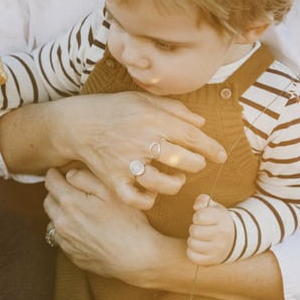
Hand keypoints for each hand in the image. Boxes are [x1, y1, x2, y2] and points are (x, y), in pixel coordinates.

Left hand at [43, 168, 165, 280]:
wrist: (136, 257)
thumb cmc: (127, 221)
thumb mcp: (110, 191)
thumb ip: (84, 178)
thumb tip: (68, 174)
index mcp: (70, 202)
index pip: (50, 181)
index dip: (56, 174)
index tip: (62, 173)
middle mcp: (62, 222)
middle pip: (48, 200)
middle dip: (57, 192)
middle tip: (73, 190)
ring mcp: (65, 241)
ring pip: (53, 220)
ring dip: (60, 213)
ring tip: (80, 212)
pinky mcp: (72, 255)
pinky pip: (61, 238)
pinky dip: (67, 231)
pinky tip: (85, 230)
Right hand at [61, 91, 226, 208]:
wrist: (78, 124)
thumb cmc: (115, 110)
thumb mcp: (144, 100)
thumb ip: (174, 109)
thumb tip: (202, 122)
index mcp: (151, 119)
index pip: (190, 136)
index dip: (211, 147)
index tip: (221, 155)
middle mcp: (140, 141)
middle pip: (182, 160)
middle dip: (196, 164)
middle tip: (197, 164)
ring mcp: (126, 163)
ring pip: (163, 184)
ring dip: (176, 184)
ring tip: (177, 178)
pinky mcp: (113, 180)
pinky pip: (137, 199)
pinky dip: (149, 200)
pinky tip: (153, 193)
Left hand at [186, 194, 234, 265]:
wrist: (234, 239)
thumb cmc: (219, 220)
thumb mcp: (214, 207)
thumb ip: (203, 200)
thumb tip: (196, 206)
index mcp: (222, 219)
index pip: (199, 216)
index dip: (197, 216)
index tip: (202, 218)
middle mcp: (222, 235)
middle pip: (194, 231)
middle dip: (194, 228)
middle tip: (200, 229)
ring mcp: (218, 249)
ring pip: (192, 244)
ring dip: (193, 240)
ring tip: (200, 238)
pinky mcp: (213, 260)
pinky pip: (193, 257)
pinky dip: (192, 252)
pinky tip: (199, 247)